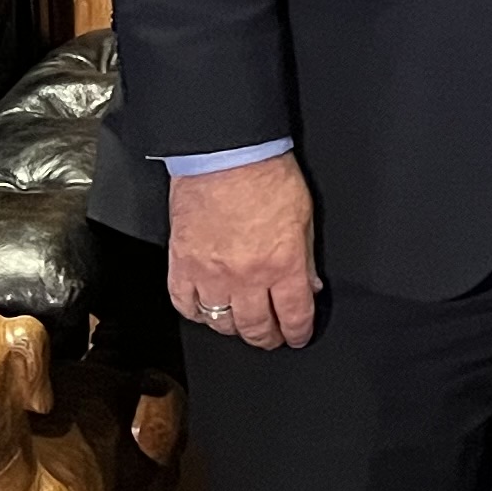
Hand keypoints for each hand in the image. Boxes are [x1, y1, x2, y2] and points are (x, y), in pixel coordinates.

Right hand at [166, 151, 319, 349]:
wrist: (224, 152)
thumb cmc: (266, 174)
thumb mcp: (304, 215)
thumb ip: (306, 258)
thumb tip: (309, 286)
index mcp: (282, 264)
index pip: (294, 316)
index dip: (298, 333)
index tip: (297, 336)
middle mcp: (246, 276)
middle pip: (257, 328)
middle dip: (268, 338)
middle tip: (271, 337)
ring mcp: (211, 274)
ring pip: (222, 323)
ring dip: (235, 329)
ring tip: (242, 324)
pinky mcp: (182, 264)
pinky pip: (186, 305)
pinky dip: (197, 313)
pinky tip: (206, 310)